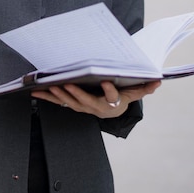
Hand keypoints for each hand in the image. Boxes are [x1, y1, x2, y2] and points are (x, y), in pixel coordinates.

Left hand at [31, 80, 160, 118]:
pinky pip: (58, 101)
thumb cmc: (121, 98)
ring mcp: (82, 107)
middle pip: (85, 101)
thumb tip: (158, 81)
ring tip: (49, 86)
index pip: (112, 97)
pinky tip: (34, 91)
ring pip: (69, 102)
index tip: (106, 82)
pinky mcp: (72, 104)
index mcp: (112, 103)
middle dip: (76, 93)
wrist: (111, 112)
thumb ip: (144, 88)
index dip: (110, 91)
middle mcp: (95, 107)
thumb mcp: (134, 94)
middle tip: (67, 84)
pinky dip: (47, 96)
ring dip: (58, 95)